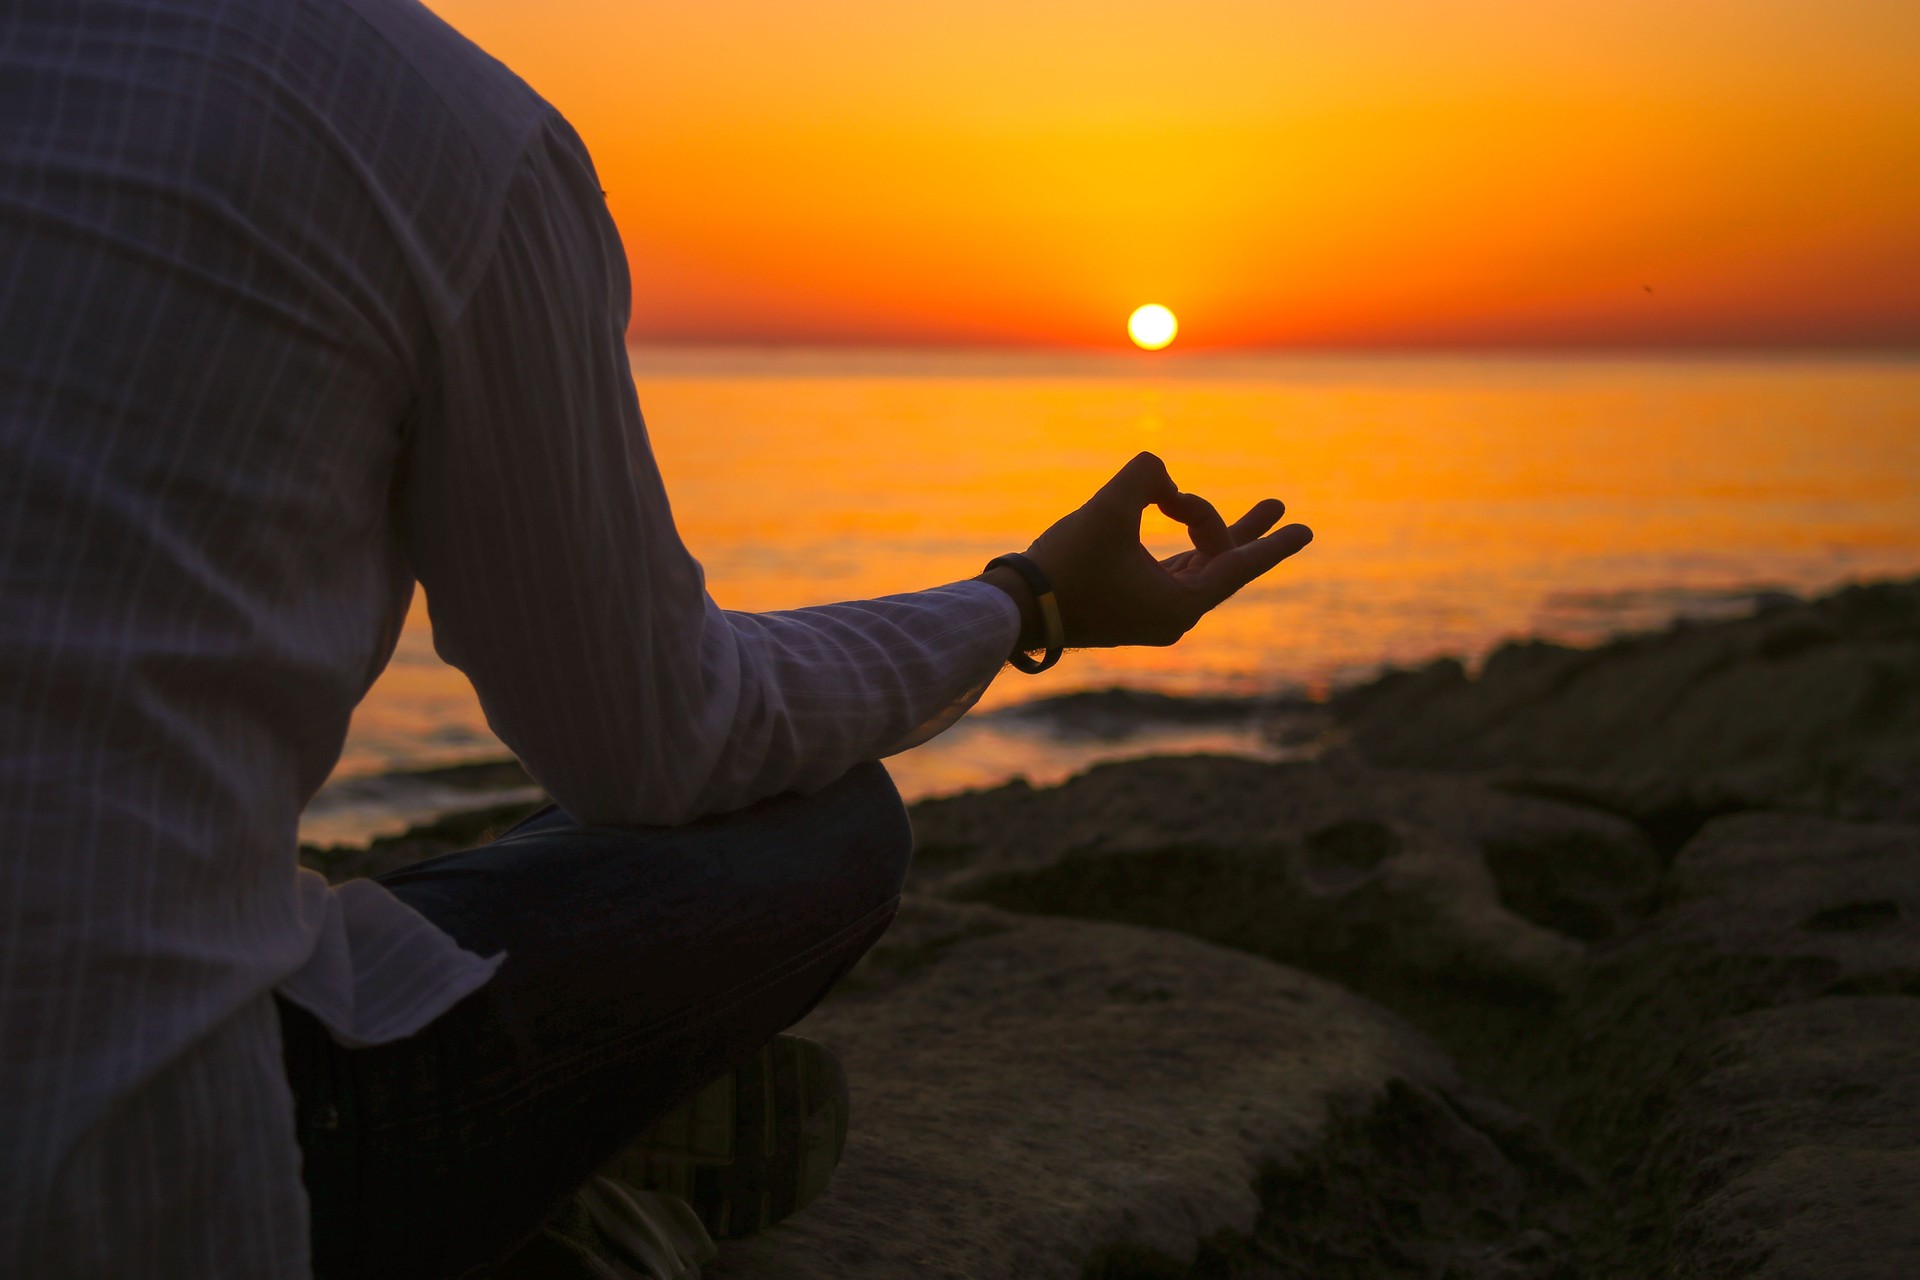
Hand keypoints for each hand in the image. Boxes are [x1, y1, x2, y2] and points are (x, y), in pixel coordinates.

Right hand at [980, 451, 1312, 650]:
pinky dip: (1184, 541)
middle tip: (1282, 507)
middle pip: (1222, 565)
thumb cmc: (1064, 566)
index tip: (1304, 530)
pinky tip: (1187, 522)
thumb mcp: (1109, 508)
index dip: (1272, 543)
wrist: (1015, 608)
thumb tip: (1161, 477)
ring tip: (1255, 506)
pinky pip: (1173, 568)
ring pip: (1198, 564)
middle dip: (1248, 530)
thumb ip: (1147, 475)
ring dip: (1212, 531)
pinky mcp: (1131, 604)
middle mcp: (1173, 616)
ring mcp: (1152, 613)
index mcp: (1180, 606)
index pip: (1237, 567)